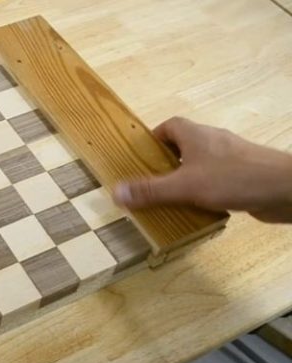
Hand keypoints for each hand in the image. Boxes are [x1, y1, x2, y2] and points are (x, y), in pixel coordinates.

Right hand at [113, 117, 291, 222]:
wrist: (284, 188)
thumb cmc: (232, 178)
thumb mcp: (184, 186)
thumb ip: (150, 190)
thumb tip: (115, 192)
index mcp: (195, 135)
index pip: (169, 126)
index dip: (154, 139)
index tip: (141, 157)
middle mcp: (212, 142)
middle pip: (183, 146)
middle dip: (166, 163)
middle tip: (151, 183)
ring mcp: (230, 158)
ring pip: (200, 164)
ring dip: (185, 179)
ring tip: (171, 199)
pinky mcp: (243, 175)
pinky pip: (216, 179)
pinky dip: (205, 191)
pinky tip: (200, 208)